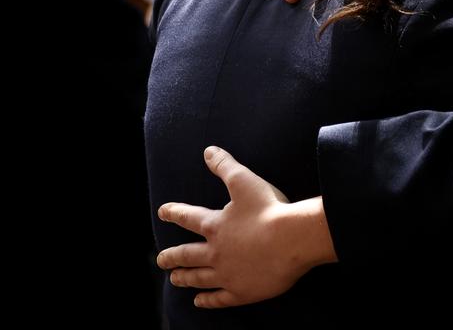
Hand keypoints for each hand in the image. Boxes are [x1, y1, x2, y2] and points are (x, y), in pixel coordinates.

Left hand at [156, 147, 336, 308]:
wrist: (291, 240)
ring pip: (199, 278)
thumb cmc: (269, 209)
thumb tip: (208, 151)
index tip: (162, 212)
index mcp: (216, 226)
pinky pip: (220, 299)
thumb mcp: (245, 181)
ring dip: (185, 278)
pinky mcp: (242, 291)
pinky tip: (199, 301)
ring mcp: (227, 274)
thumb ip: (225, 166)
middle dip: (172, 257)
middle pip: (188, 255)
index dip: (174, 213)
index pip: (189, 218)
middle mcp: (216, 252)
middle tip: (161, 260)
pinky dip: (208, 300)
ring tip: (174, 280)